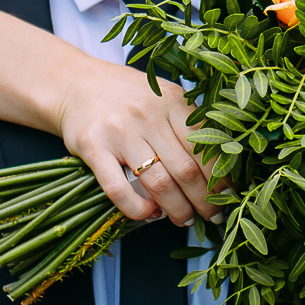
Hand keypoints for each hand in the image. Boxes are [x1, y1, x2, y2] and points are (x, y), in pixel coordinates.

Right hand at [50, 56, 216, 225]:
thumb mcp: (164, 96)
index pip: (205, 146)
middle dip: (203, 200)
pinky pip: (119, 189)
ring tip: (184, 220)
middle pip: (185, 169)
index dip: (219, 176)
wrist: (77, 84)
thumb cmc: (129, 95)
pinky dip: (138, 208)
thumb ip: (189, 122)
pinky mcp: (94, 148)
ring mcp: (120, 132)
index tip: (227, 195)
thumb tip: (219, 166)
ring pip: (158, 183)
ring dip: (177, 209)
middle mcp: (148, 115)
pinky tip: (149, 214)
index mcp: (172, 101)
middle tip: (211, 215)